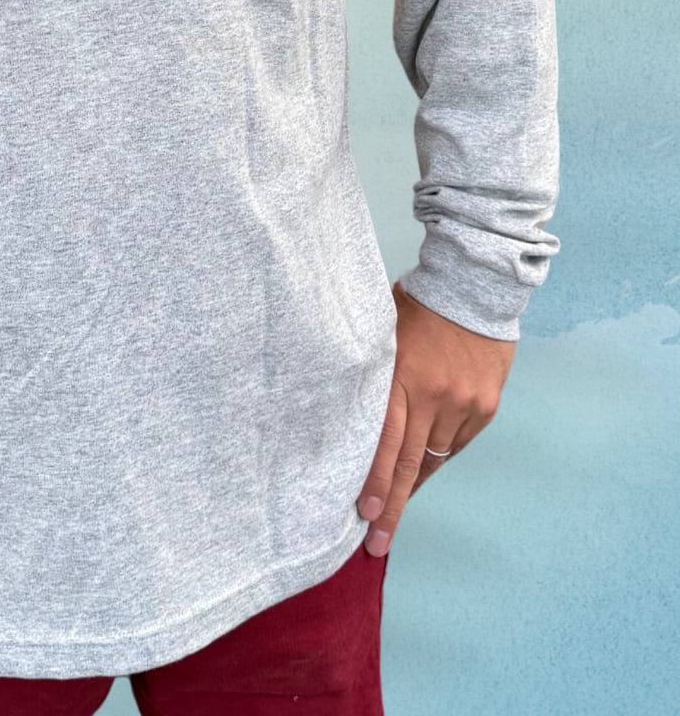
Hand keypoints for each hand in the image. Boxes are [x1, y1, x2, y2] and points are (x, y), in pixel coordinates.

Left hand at [356, 281, 515, 556]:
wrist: (473, 288)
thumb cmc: (416, 306)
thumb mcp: (383, 332)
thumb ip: (372, 373)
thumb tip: (348, 414)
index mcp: (402, 375)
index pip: (385, 440)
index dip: (374, 481)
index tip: (362, 515)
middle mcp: (434, 396)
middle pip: (409, 463)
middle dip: (391, 507)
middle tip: (376, 545)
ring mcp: (463, 404)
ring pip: (433, 458)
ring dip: (412, 484)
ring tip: (393, 510)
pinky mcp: (485, 407)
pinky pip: (456, 444)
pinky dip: (437, 457)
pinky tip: (421, 470)